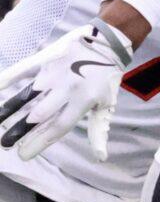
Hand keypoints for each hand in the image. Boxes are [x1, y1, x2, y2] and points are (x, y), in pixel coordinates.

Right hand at [0, 23, 130, 160]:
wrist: (106, 44)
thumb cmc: (106, 79)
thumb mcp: (106, 105)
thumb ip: (97, 131)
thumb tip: (100, 157)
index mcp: (82, 102)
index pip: (57, 127)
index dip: (40, 142)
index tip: (24, 154)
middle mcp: (66, 90)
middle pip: (40, 114)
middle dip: (21, 130)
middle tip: (5, 143)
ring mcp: (54, 74)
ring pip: (28, 95)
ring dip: (10, 109)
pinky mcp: (45, 60)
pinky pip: (23, 70)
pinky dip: (8, 78)